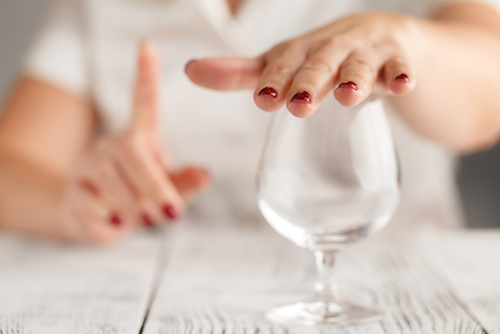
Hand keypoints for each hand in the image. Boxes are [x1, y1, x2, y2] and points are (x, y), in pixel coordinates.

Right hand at [62, 42, 209, 243]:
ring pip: (110, 179)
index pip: (142, 101)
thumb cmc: (136, 194)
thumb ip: (184, 184)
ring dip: (136, 205)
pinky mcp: (75, 191)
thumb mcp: (166, 189)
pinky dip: (112, 216)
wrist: (91, 215)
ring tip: (149, 218)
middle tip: (172, 212)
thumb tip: (205, 176)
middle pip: (129, 151)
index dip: (145, 74)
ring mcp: (89, 166)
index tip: (147, 46)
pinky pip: (92, 201)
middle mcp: (111, 145)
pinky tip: (118, 220)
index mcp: (138, 138)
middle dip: (153, 183)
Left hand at [186, 12, 420, 117]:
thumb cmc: (324, 58)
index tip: (264, 100)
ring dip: (355, 77)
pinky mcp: (398, 59)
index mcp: (301, 51)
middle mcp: (331, 47)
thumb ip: (241, 74)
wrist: (383, 39)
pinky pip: (401, 66)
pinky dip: (402, 75)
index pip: (284, 63)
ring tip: (348, 95)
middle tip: (299, 105)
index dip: (273, 79)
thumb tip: (190, 70)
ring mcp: (366, 52)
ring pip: (360, 64)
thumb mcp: (285, 65)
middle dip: (309, 82)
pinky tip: (404, 85)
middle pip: (320, 62)